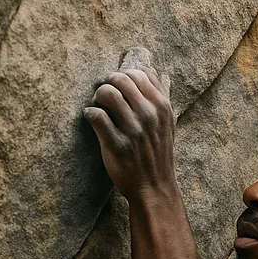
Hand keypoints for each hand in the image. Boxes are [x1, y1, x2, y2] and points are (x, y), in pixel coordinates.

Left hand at [84, 66, 175, 202]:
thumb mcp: (167, 125)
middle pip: (121, 78)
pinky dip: (90, 114)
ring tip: (100, 107)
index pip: (140, 73)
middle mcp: (149, 116)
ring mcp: (133, 130)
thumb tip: (147, 69)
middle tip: (106, 97)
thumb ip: (158, 99)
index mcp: (163, 108)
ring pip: (107, 93)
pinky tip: (93, 120)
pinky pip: (96, 115)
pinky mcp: (117, 144)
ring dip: (98, 97)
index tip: (121, 88)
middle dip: (109, 84)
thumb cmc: (158, 155)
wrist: (155, 189)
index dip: (126, 75)